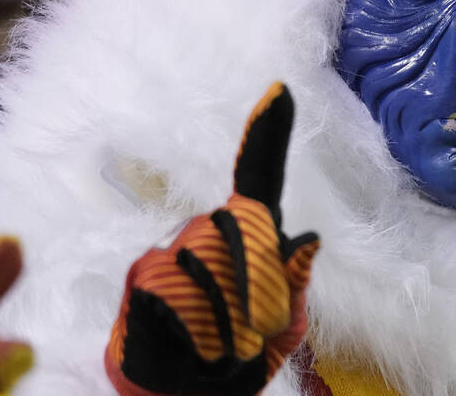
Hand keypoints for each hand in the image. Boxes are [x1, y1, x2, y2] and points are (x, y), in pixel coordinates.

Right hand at [106, 83, 319, 395]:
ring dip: (229, 315)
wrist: (177, 395)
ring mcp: (171, 250)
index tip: (281, 90)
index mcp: (244, 239)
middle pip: (243, 231)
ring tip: (221, 346)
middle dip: (257, 289)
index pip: (260, 181)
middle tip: (247, 335)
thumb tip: (311, 236)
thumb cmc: (231, 359)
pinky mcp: (144, 275)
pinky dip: (198, 328)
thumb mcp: (278, 328)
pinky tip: (193, 347)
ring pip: (213, 263)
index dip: (268, 135)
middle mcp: (205, 233)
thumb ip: (292, 284)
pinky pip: (181, 291)